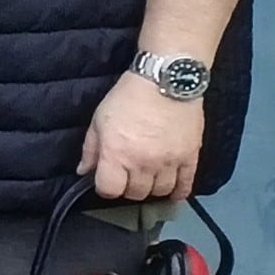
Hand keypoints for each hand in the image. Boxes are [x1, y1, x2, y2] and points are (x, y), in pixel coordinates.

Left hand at [80, 72, 204, 202]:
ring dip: (152, 189)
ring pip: (160, 192)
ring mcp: (169, 163)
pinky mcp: (191, 158)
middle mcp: (143, 163)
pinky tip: (172, 191)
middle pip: (136, 193)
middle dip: (128, 188)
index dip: (105, 187)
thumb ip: (91, 149)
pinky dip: (179, 192)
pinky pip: (186, 185)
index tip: (106, 179)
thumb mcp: (99, 120)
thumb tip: (83, 171)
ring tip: (147, 179)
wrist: (166, 81)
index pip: (109, 189)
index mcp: (117, 154)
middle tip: (127, 176)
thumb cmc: (127, 98)